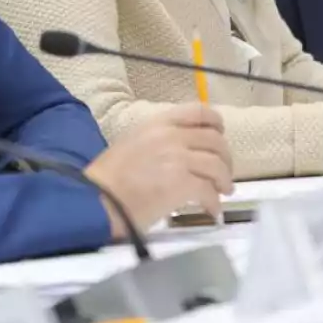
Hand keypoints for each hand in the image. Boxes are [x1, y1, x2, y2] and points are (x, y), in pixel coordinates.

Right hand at [84, 104, 234, 237]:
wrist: (96, 199)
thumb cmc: (108, 177)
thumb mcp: (133, 142)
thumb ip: (159, 140)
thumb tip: (183, 151)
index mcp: (158, 122)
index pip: (199, 112)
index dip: (216, 124)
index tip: (220, 136)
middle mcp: (171, 135)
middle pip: (215, 141)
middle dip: (225, 159)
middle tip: (224, 174)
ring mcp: (177, 158)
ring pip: (217, 165)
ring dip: (224, 180)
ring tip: (223, 192)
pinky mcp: (181, 184)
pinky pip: (209, 191)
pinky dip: (214, 202)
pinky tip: (211, 210)